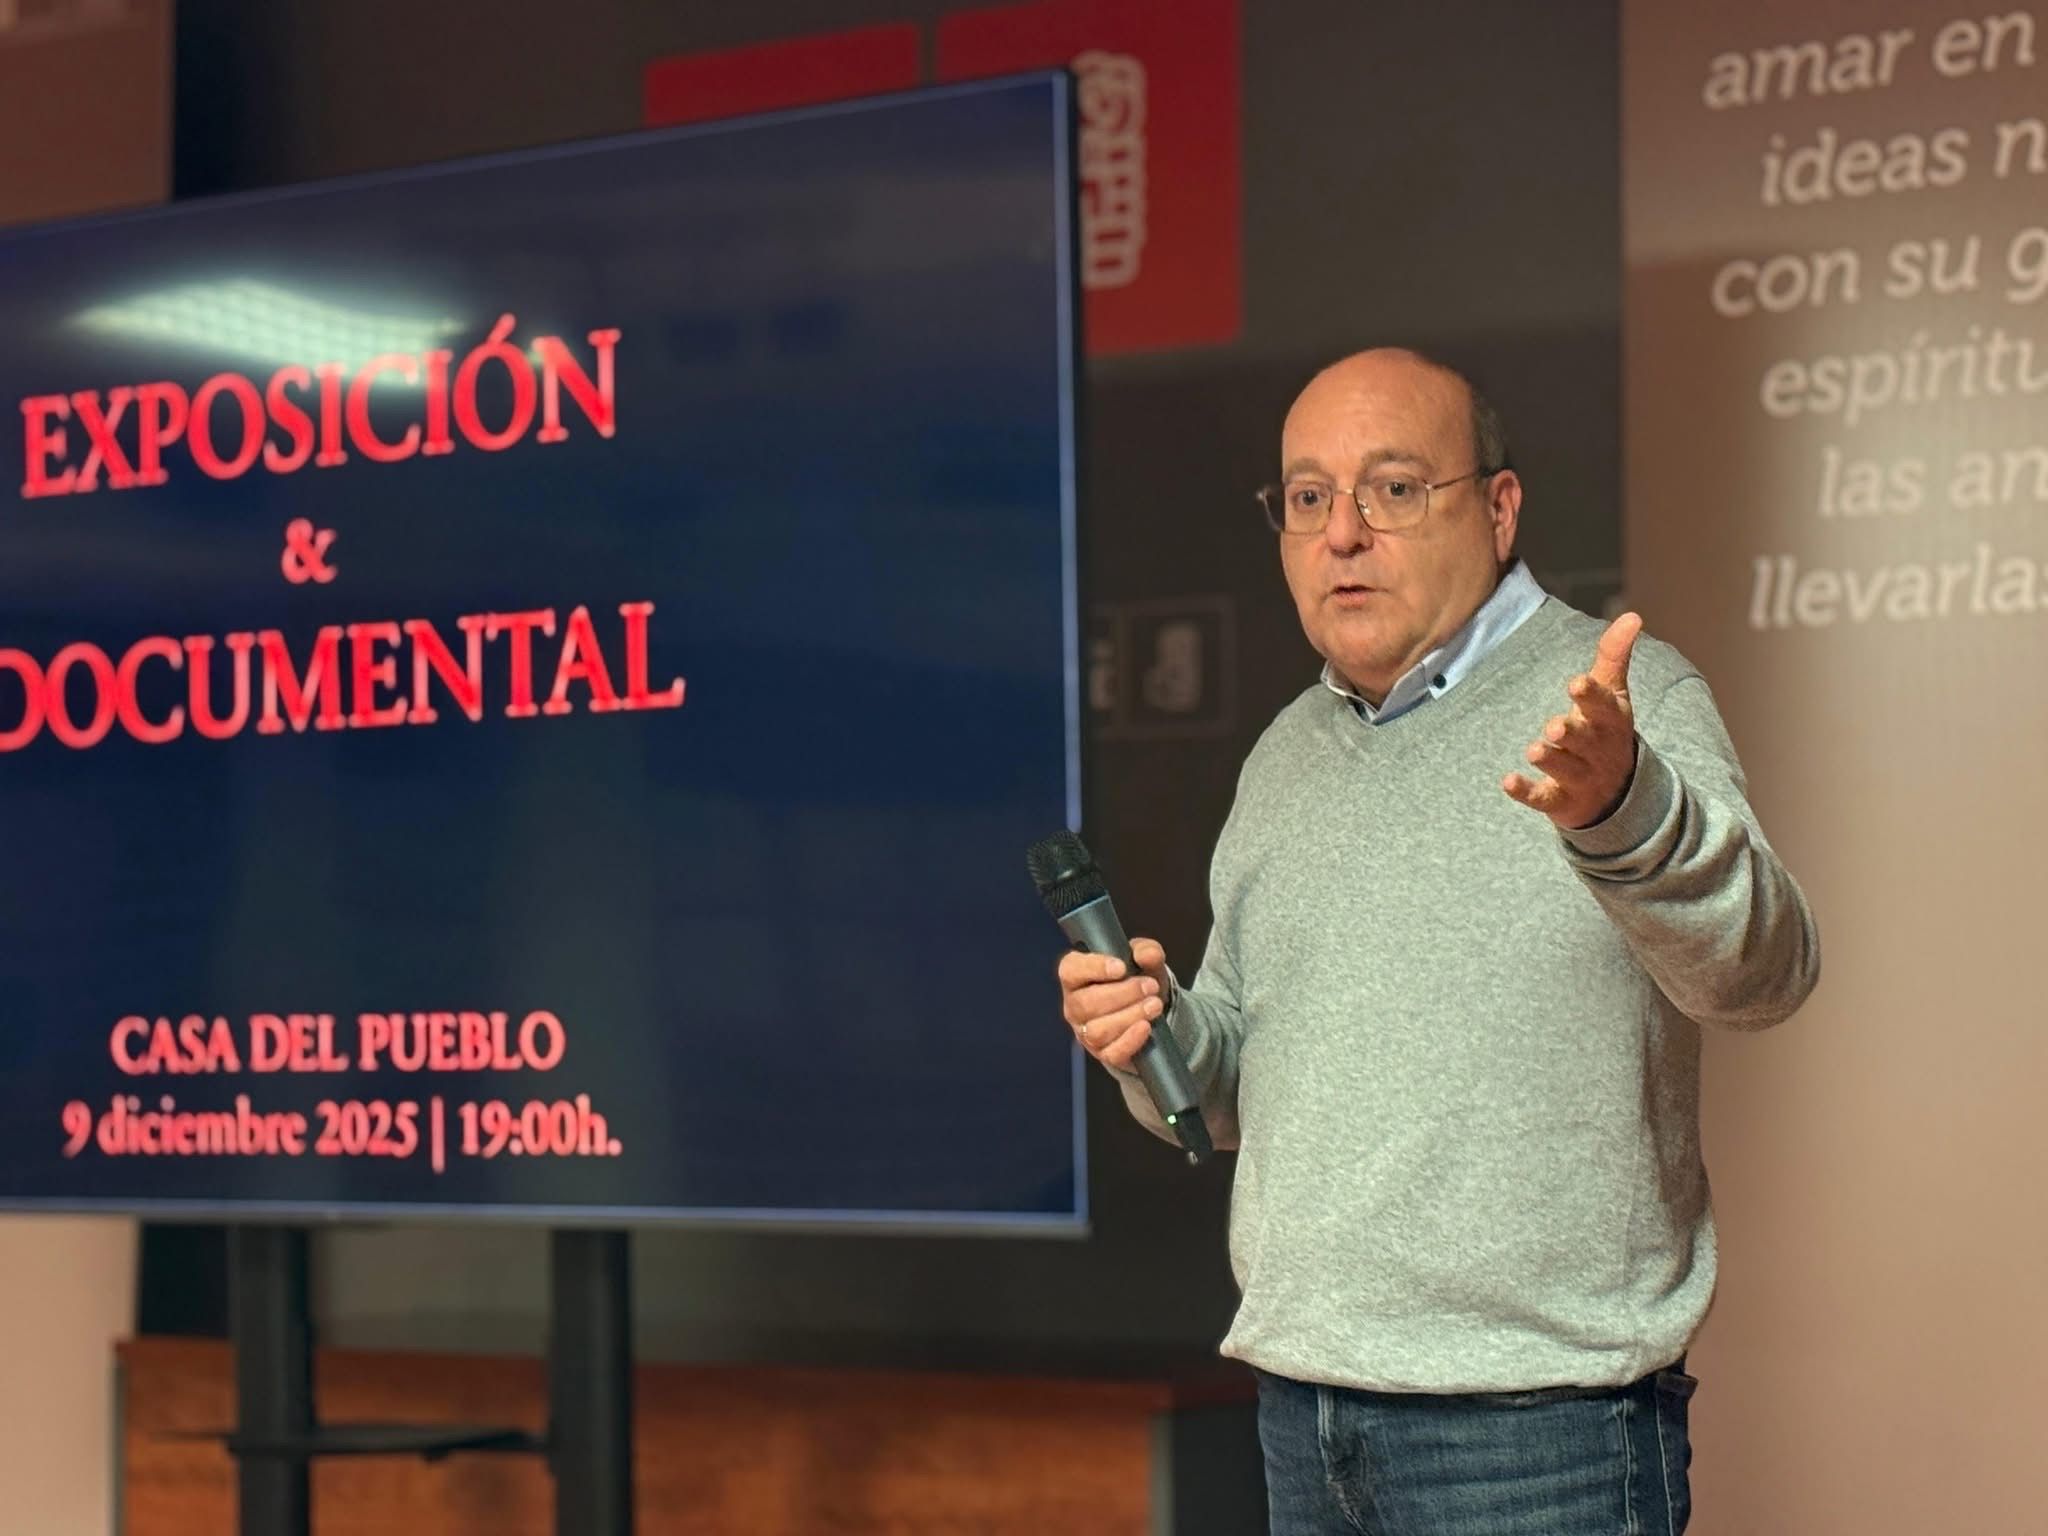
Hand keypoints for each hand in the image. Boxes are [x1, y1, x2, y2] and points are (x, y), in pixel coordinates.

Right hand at [1057, 938, 1168, 1070]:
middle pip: (1086, 1003)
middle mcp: (1075, 1005)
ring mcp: (1086, 1033)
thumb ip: (1147, 951)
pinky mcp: (1103, 1053)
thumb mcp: (1146, 960)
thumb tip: (1146, 954)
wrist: (1152, 1011)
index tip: (1121, 967)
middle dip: (1123, 994)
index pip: (1070, 970)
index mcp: (1077, 977)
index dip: (1093, 968)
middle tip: (1150, 986)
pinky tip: (1147, 1027)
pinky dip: (1131, 1040)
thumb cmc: (1139, 980)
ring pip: (1098, 1030)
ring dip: (1130, 1016)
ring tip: (1154, 1005)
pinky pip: (1111, 1053)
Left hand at [1503, 611, 1641, 829]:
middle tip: (1555, 725)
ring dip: (1551, 760)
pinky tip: (1507, 781)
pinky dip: (1526, 792)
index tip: (1576, 683)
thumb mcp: (1613, 695)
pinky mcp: (1561, 801)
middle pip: (1586, 741)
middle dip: (1572, 733)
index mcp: (1611, 721)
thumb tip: (1633, 616)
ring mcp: (1581, 778)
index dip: (1591, 696)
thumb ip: (1613, 657)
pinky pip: (1544, 798)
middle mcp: (1599, 750)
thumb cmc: (1605, 731)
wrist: (1618, 795)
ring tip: (1534, 750)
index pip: (1604, 707)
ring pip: (1566, 769)